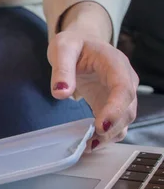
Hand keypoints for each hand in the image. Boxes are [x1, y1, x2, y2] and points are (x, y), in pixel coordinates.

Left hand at [49, 1, 138, 151]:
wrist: (80, 43)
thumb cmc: (73, 43)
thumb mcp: (63, 49)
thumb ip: (62, 69)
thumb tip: (61, 93)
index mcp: (115, 63)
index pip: (123, 88)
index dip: (115, 108)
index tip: (102, 125)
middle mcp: (124, 79)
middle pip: (128, 108)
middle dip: (113, 126)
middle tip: (92, 140)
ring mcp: (120, 94)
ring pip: (125, 119)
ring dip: (110, 134)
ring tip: (90, 145)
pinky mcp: (112, 104)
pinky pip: (115, 122)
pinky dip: (106, 135)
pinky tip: (91, 143)